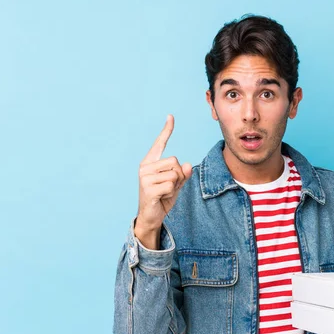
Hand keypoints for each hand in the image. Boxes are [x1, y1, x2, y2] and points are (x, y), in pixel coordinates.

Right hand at [136, 114, 192, 231]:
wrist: (151, 217)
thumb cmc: (162, 198)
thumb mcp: (176, 185)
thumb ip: (183, 174)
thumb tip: (188, 165)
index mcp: (150, 163)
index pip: (160, 144)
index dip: (166, 130)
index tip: (171, 116)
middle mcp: (145, 167)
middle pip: (175, 161)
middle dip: (179, 175)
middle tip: (169, 187)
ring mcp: (145, 178)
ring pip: (174, 174)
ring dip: (175, 186)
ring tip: (164, 192)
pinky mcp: (148, 189)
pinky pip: (171, 185)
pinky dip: (171, 193)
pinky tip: (161, 198)